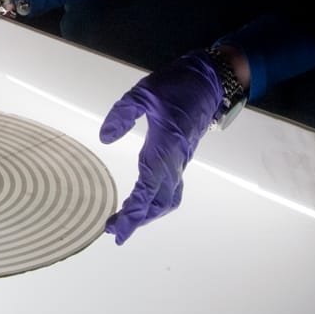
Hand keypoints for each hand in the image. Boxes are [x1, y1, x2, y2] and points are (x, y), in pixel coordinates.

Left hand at [98, 50, 222, 244]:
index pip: (146, 190)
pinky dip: (158, 200)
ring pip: (168, 198)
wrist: (208, 82)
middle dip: (137, 219)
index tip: (116, 231)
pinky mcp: (182, 156)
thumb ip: (123, 114)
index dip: (132, 214)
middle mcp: (174, 160)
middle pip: (158, 202)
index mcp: (164, 148)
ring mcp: (180, 160)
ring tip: (127, 219)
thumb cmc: (176, 85)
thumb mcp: (143, 93)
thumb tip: (106, 138)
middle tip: (113, 229)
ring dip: (149, 213)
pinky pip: (172, 187)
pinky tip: (145, 199)